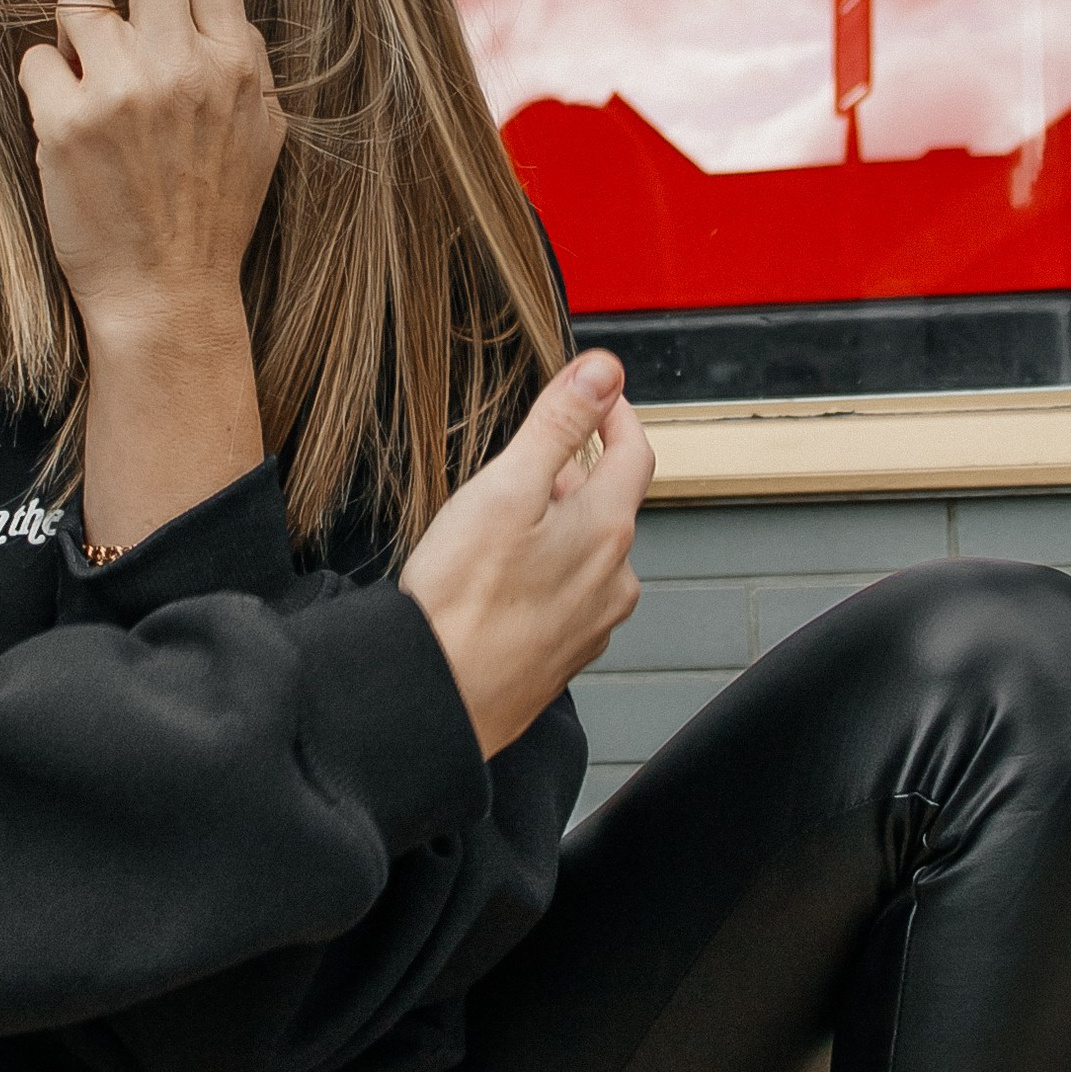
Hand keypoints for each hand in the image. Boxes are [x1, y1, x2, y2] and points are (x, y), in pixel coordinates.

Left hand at [18, 0, 285, 346]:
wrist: (169, 298)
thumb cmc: (212, 213)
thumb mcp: (260, 132)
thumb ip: (237, 56)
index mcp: (237, 62)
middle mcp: (184, 64)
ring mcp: (120, 89)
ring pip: (80, 2)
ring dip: (81, 39)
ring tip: (102, 104)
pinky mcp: (62, 120)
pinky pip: (38, 59)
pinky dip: (46, 88)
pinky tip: (70, 132)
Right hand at [398, 349, 652, 758]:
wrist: (436, 699)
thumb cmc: (462, 603)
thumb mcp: (506, 488)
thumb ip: (559, 424)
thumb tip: (603, 372)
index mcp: (608, 530)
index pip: (635, 452)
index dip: (616, 415)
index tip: (599, 396)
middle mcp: (614, 580)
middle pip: (608, 504)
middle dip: (572, 474)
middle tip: (524, 464)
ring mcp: (592, 623)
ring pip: (586, 553)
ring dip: (557, 527)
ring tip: (502, 525)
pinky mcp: (562, 656)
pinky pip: (565, 596)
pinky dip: (543, 573)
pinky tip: (498, 580)